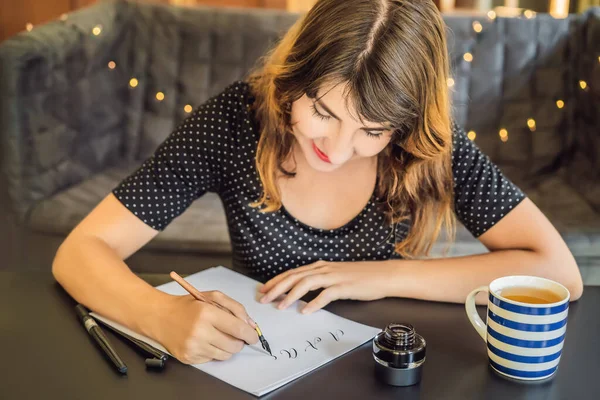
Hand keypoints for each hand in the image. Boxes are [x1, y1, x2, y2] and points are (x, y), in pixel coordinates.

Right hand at [156, 291, 258, 363]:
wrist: (160, 317)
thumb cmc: (188, 306)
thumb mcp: (212, 297)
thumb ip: (235, 308)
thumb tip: (251, 325)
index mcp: (206, 313)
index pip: (238, 328)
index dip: (250, 334)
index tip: (253, 336)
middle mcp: (199, 331)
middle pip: (234, 345)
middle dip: (240, 342)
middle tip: (236, 335)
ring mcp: (193, 347)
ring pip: (225, 355)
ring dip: (227, 347)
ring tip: (219, 336)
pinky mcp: (188, 358)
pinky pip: (212, 360)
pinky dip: (213, 351)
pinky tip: (205, 341)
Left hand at [258, 260, 396, 313]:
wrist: (382, 275)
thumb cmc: (359, 277)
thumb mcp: (335, 276)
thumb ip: (319, 281)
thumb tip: (303, 292)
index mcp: (319, 266)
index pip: (293, 273)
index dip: (276, 281)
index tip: (263, 290)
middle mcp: (323, 269)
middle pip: (294, 277)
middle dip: (276, 288)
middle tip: (263, 299)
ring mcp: (333, 277)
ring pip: (306, 283)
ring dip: (291, 295)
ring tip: (280, 306)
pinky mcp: (344, 287)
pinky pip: (325, 295)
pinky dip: (314, 303)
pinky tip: (306, 311)